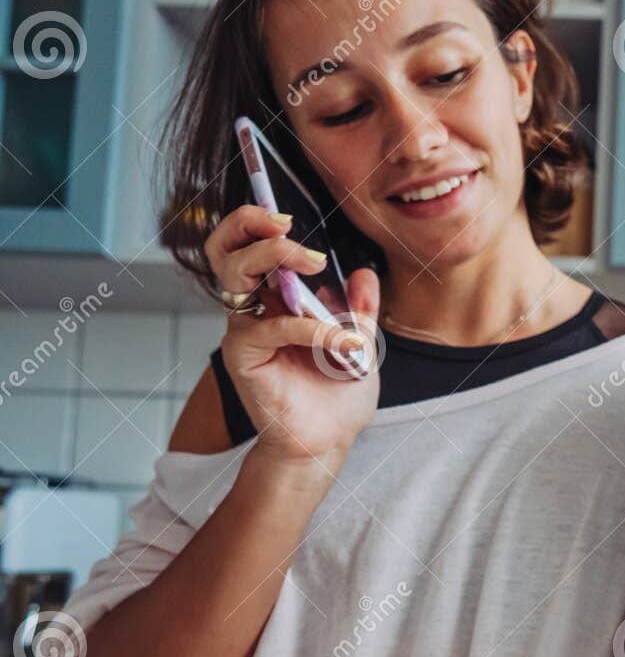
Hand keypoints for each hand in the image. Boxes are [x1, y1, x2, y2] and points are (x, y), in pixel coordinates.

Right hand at [209, 205, 379, 469]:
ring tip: (315, 262)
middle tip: (288, 224)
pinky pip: (273, 327)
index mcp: (275, 298)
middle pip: (227, 248)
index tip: (289, 216)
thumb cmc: (337, 395)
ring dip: (275, 257)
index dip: (256, 222)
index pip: (249, 246)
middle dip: (251, 224)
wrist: (328, 440)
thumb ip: (361, 309)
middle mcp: (253, 308)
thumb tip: (365, 273)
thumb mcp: (360, 343)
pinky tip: (346, 342)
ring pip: (236, 274)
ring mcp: (244, 330)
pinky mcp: (243, 356)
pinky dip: (313, 328)